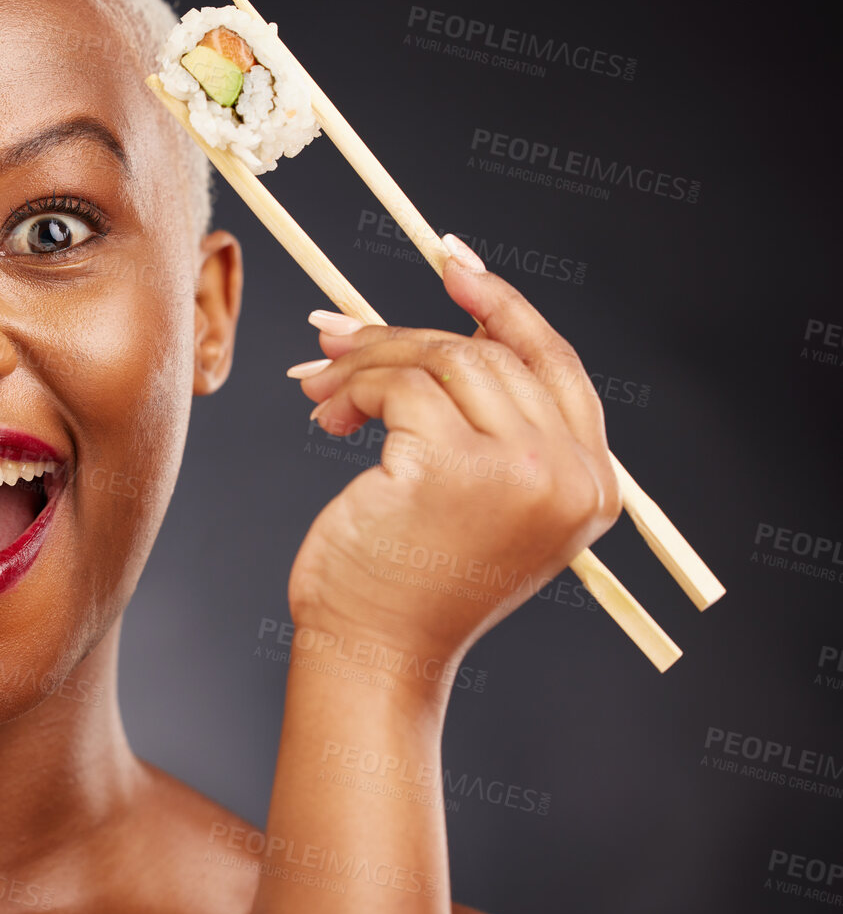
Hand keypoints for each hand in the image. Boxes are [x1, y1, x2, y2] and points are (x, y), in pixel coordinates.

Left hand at [286, 246, 620, 668]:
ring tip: (322, 392)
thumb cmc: (409, 580)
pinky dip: (354, 390)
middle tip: (334, 340)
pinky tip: (328, 420)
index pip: (555, 363)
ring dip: (369, 363)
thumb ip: (483, 423)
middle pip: (488, 353)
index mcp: (592, 484)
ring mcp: (521, 470)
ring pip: (441, 360)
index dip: (503, 305)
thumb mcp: (475, 499)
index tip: (452, 258)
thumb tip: (431, 323)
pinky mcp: (455, 468)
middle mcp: (571, 475)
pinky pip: (400, 386)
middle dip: (402, 337)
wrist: (373, 655)